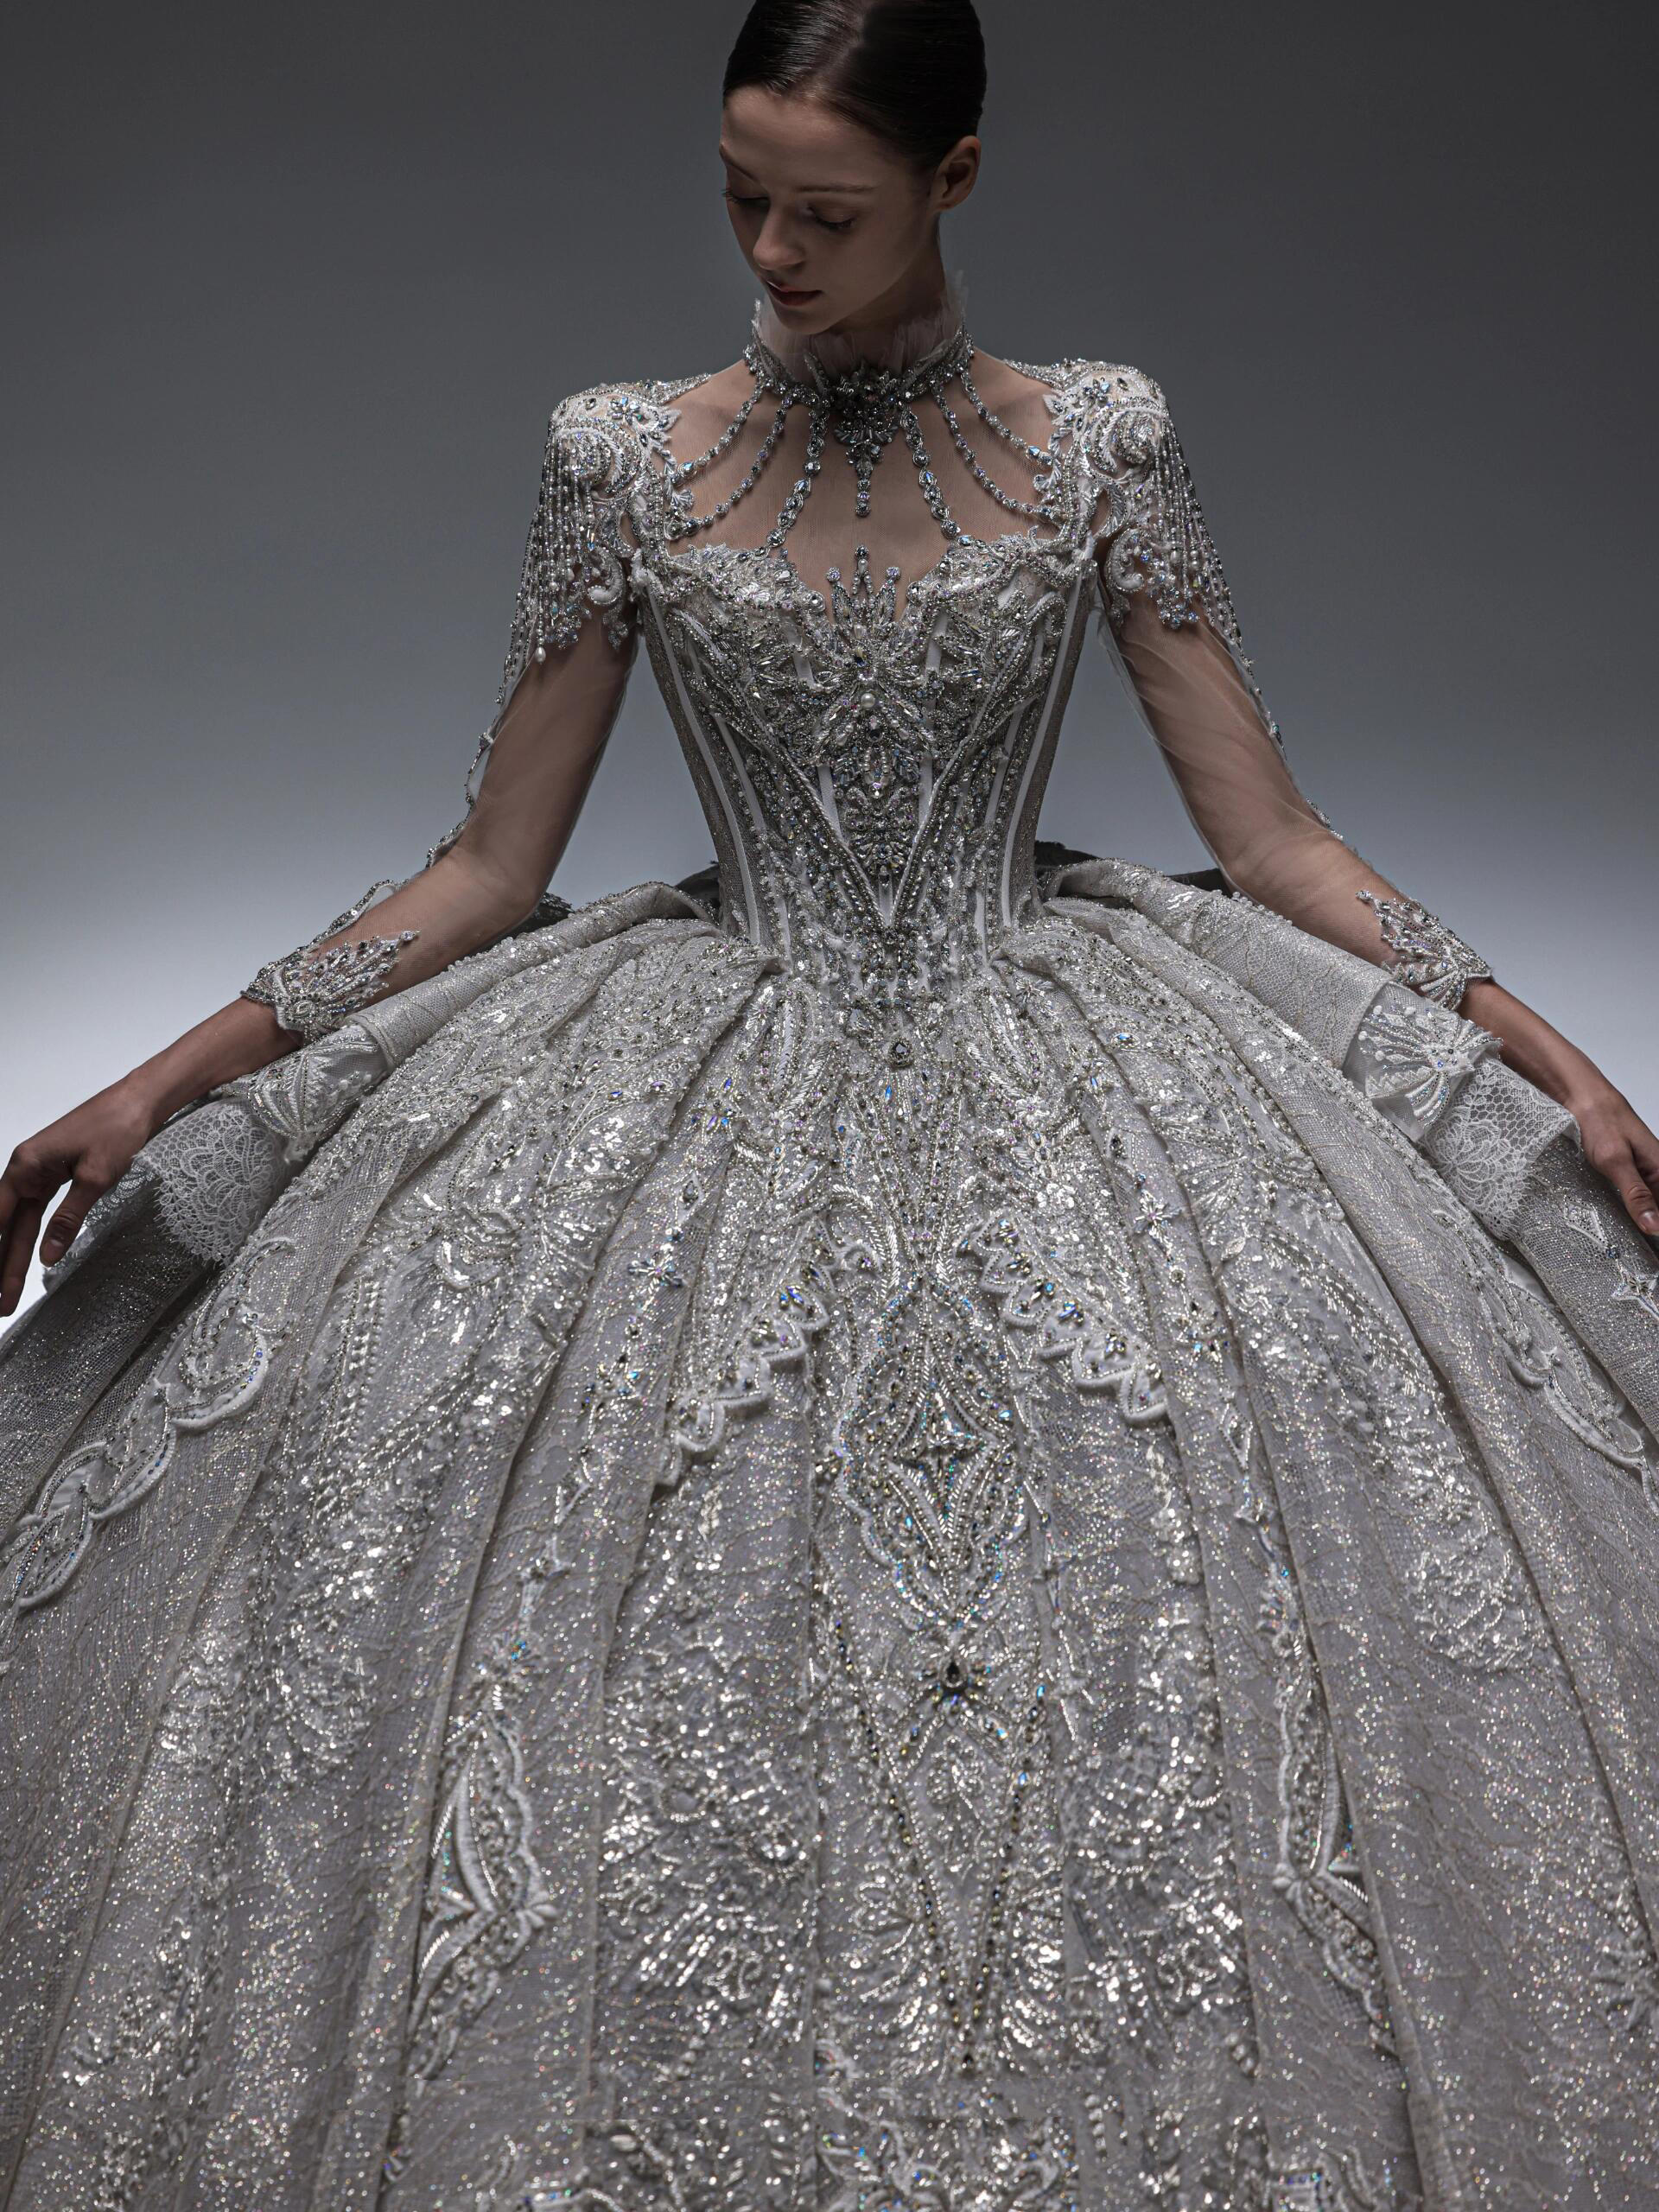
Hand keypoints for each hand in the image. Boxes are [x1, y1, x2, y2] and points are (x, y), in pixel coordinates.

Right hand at [0, 1078, 165, 1314]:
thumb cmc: (117, 1129)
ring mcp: (39, 1172)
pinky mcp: (56, 1175)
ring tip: (8, 1293)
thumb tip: (47, 1257)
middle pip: (5, 1226)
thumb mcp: (95, 1178)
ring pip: (20, 1223)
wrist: (139, 1101)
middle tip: (1, 1305)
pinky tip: (28, 1259)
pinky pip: (36, 1212)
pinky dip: (31, 1236)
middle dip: (1, 1266)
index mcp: (25, 1166)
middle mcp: (25, 1169)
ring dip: (13, 1256)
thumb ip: (68, 1218)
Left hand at [1566, 1075, 1658, 1240]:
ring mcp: (1639, 1173)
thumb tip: (1655, 1226)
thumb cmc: (1600, 1122)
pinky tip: (1619, 1229)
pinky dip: (1627, 1213)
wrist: (1579, 1098)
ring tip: (1635, 1253)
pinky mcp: (1622, 1173)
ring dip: (1641, 1225)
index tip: (1653, 1256)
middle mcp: (1655, 1173)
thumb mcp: (1616, 1161)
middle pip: (1658, 1210)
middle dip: (1653, 1229)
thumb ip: (1636, 1193)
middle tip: (1645, 1260)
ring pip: (1647, 1206)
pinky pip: (1631, 1199)